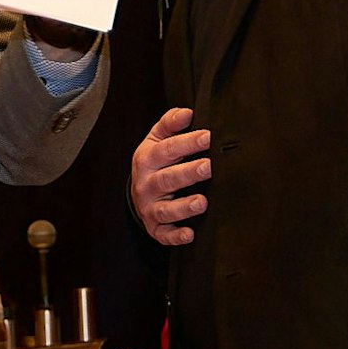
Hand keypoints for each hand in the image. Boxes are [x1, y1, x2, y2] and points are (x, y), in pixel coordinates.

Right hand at [131, 107, 211, 245]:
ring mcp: (149, 208)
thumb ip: (170, 124)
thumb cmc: (155, 163)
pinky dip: (175, 236)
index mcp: (146, 160)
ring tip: (202, 201)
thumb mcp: (156, 141)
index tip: (207, 137)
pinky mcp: (155, 228)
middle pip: (166, 179)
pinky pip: (164, 235)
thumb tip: (187, 112)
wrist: (139, 194)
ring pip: (165, 210)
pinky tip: (189, 234)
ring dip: (183, 207)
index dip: (187, 143)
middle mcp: (145, 185)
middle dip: (187, 173)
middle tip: (208, 166)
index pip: (166, 150)